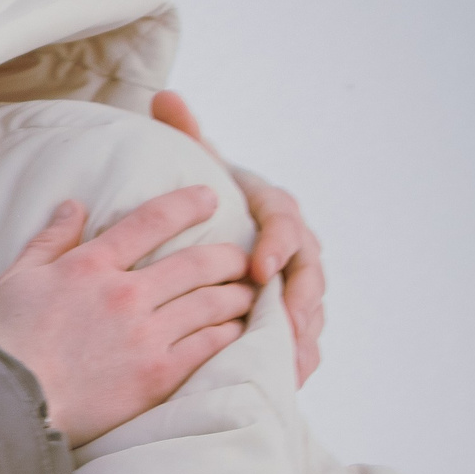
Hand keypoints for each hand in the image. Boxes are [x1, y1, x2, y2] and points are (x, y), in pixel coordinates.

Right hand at [0, 188, 254, 447]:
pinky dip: (230, 334)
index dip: (186, 204)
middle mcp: (124, 294)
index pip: (150, 221)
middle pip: (197, 263)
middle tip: (243, 256)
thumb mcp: (14, 280)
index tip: (210, 197)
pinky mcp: (157, 375)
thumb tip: (73, 206)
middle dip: (228, 255)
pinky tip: (238, 331)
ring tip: (249, 293)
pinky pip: (209, 346)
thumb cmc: (1, 343)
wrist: (5, 403)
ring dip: (237, 294)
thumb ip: (48, 241)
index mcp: (89, 266)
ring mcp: (145, 336)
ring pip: (212, 303)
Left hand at [152, 91, 325, 383]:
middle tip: (284, 322)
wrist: (219, 225)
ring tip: (291, 360)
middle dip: (299, 298)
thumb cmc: (204, 194)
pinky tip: (289, 378)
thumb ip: (185, 133)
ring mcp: (297, 279)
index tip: (260, 265)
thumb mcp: (196, 164)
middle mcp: (294, 243)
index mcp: (271, 206)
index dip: (277, 243)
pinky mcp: (291, 311)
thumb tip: (164, 94)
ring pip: (310, 307)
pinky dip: (298, 355)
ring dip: (302, 334)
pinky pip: (301, 335)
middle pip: (309, 271)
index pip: (284, 221)